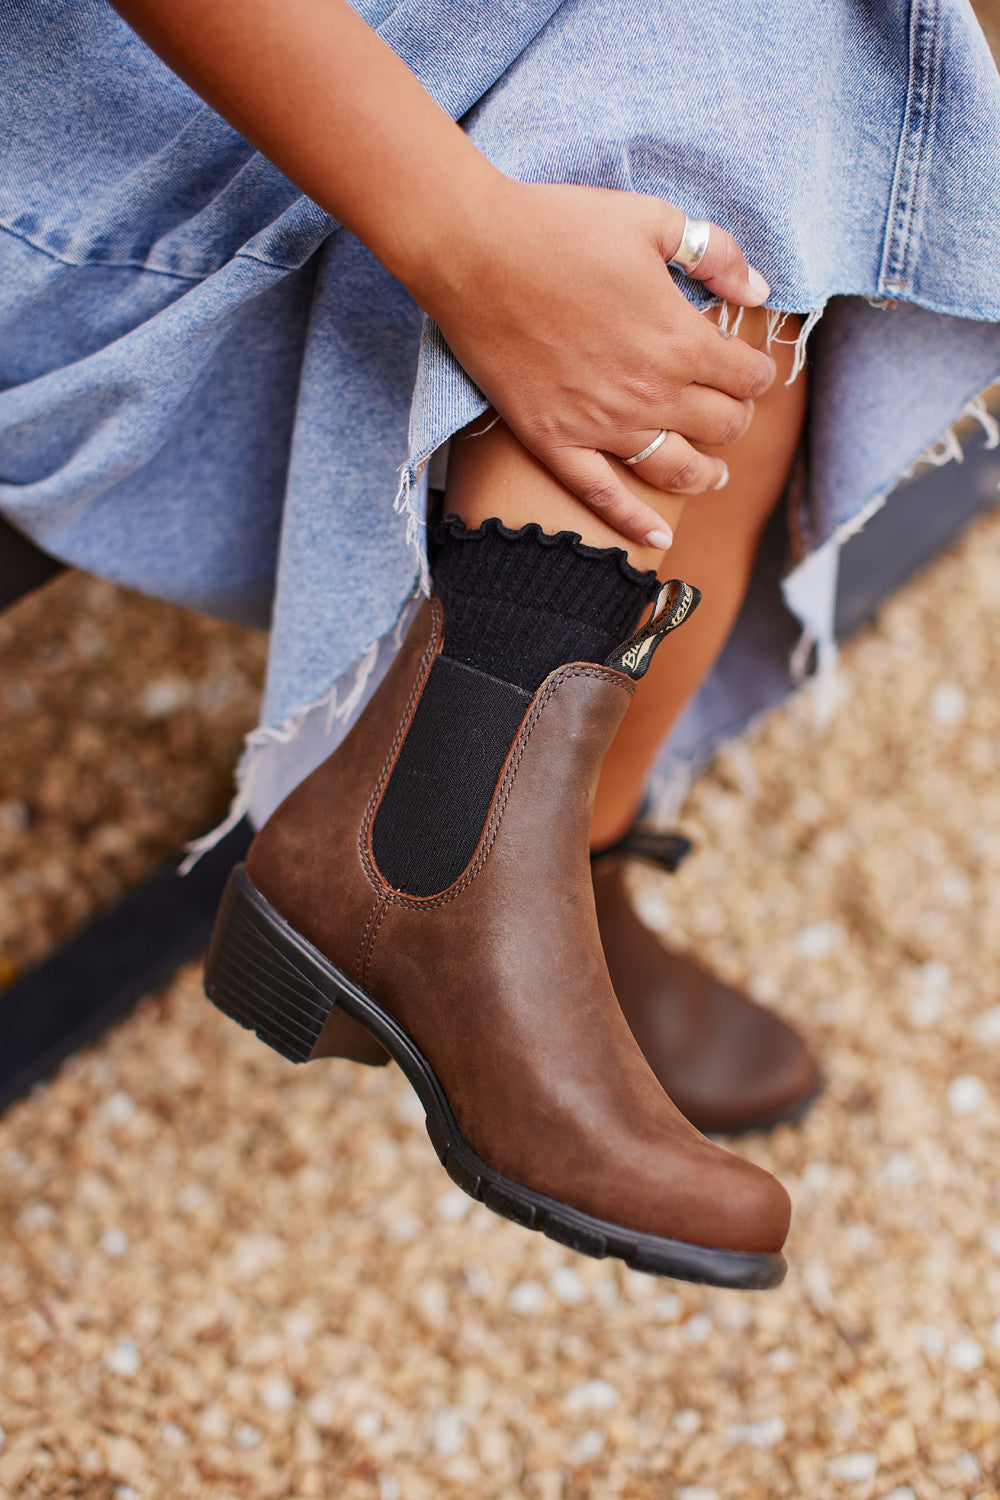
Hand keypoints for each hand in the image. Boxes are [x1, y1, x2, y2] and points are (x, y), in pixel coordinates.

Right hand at [420, 179, 775, 546]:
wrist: (474, 252)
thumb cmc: (559, 227)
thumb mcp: (650, 219)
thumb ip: (713, 252)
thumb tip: (758, 289)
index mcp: (678, 338)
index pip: (747, 377)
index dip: (757, 375)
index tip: (750, 369)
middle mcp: (649, 392)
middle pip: (721, 427)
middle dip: (736, 419)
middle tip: (729, 410)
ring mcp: (600, 424)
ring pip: (675, 469)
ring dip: (705, 474)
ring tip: (714, 474)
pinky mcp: (554, 441)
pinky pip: (602, 495)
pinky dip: (634, 523)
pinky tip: (659, 539)